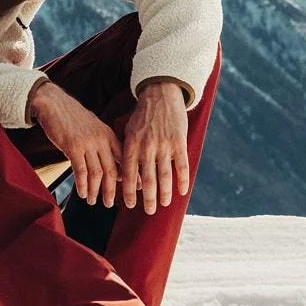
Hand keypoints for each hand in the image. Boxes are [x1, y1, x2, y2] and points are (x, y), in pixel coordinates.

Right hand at [27, 81, 122, 206]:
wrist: (53, 103)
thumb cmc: (71, 117)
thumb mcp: (93, 128)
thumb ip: (103, 144)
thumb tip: (111, 165)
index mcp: (108, 135)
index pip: (124, 159)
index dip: (130, 175)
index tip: (134, 189)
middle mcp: (101, 140)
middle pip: (112, 170)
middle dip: (111, 190)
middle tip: (110, 203)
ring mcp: (87, 143)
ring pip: (97, 173)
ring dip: (96, 190)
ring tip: (94, 201)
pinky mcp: (73, 147)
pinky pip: (80, 171)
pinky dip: (82, 185)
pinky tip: (82, 193)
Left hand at [120, 80, 189, 214]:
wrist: (160, 93)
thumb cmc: (142, 115)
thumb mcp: (128, 130)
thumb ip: (127, 150)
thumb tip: (123, 173)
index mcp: (132, 144)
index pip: (129, 174)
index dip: (129, 191)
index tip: (129, 205)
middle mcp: (147, 146)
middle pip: (148, 178)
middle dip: (148, 198)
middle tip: (149, 211)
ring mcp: (164, 144)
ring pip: (165, 175)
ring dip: (165, 192)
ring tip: (164, 204)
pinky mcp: (179, 141)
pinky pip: (182, 165)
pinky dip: (182, 180)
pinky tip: (182, 192)